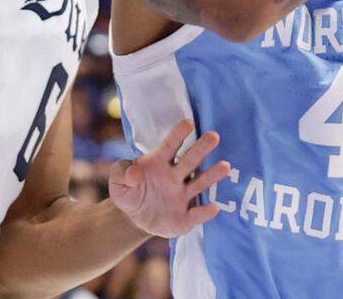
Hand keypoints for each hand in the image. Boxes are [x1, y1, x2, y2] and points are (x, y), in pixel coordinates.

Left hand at [109, 119, 231, 238]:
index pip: (170, 145)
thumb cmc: (129, 191)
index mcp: (159, 162)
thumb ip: (121, 172)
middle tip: (214, 136)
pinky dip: (205, 211)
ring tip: (225, 166)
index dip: (178, 134)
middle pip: (190, 160)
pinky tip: (213, 207)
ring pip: (199, 183)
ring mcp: (182, 196)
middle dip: (201, 148)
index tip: (188, 123)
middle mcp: (175, 176)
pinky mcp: (186, 217)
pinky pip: (197, 214)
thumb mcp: (117, 182)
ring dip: (212, 175)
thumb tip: (133, 173)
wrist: (134, 218)